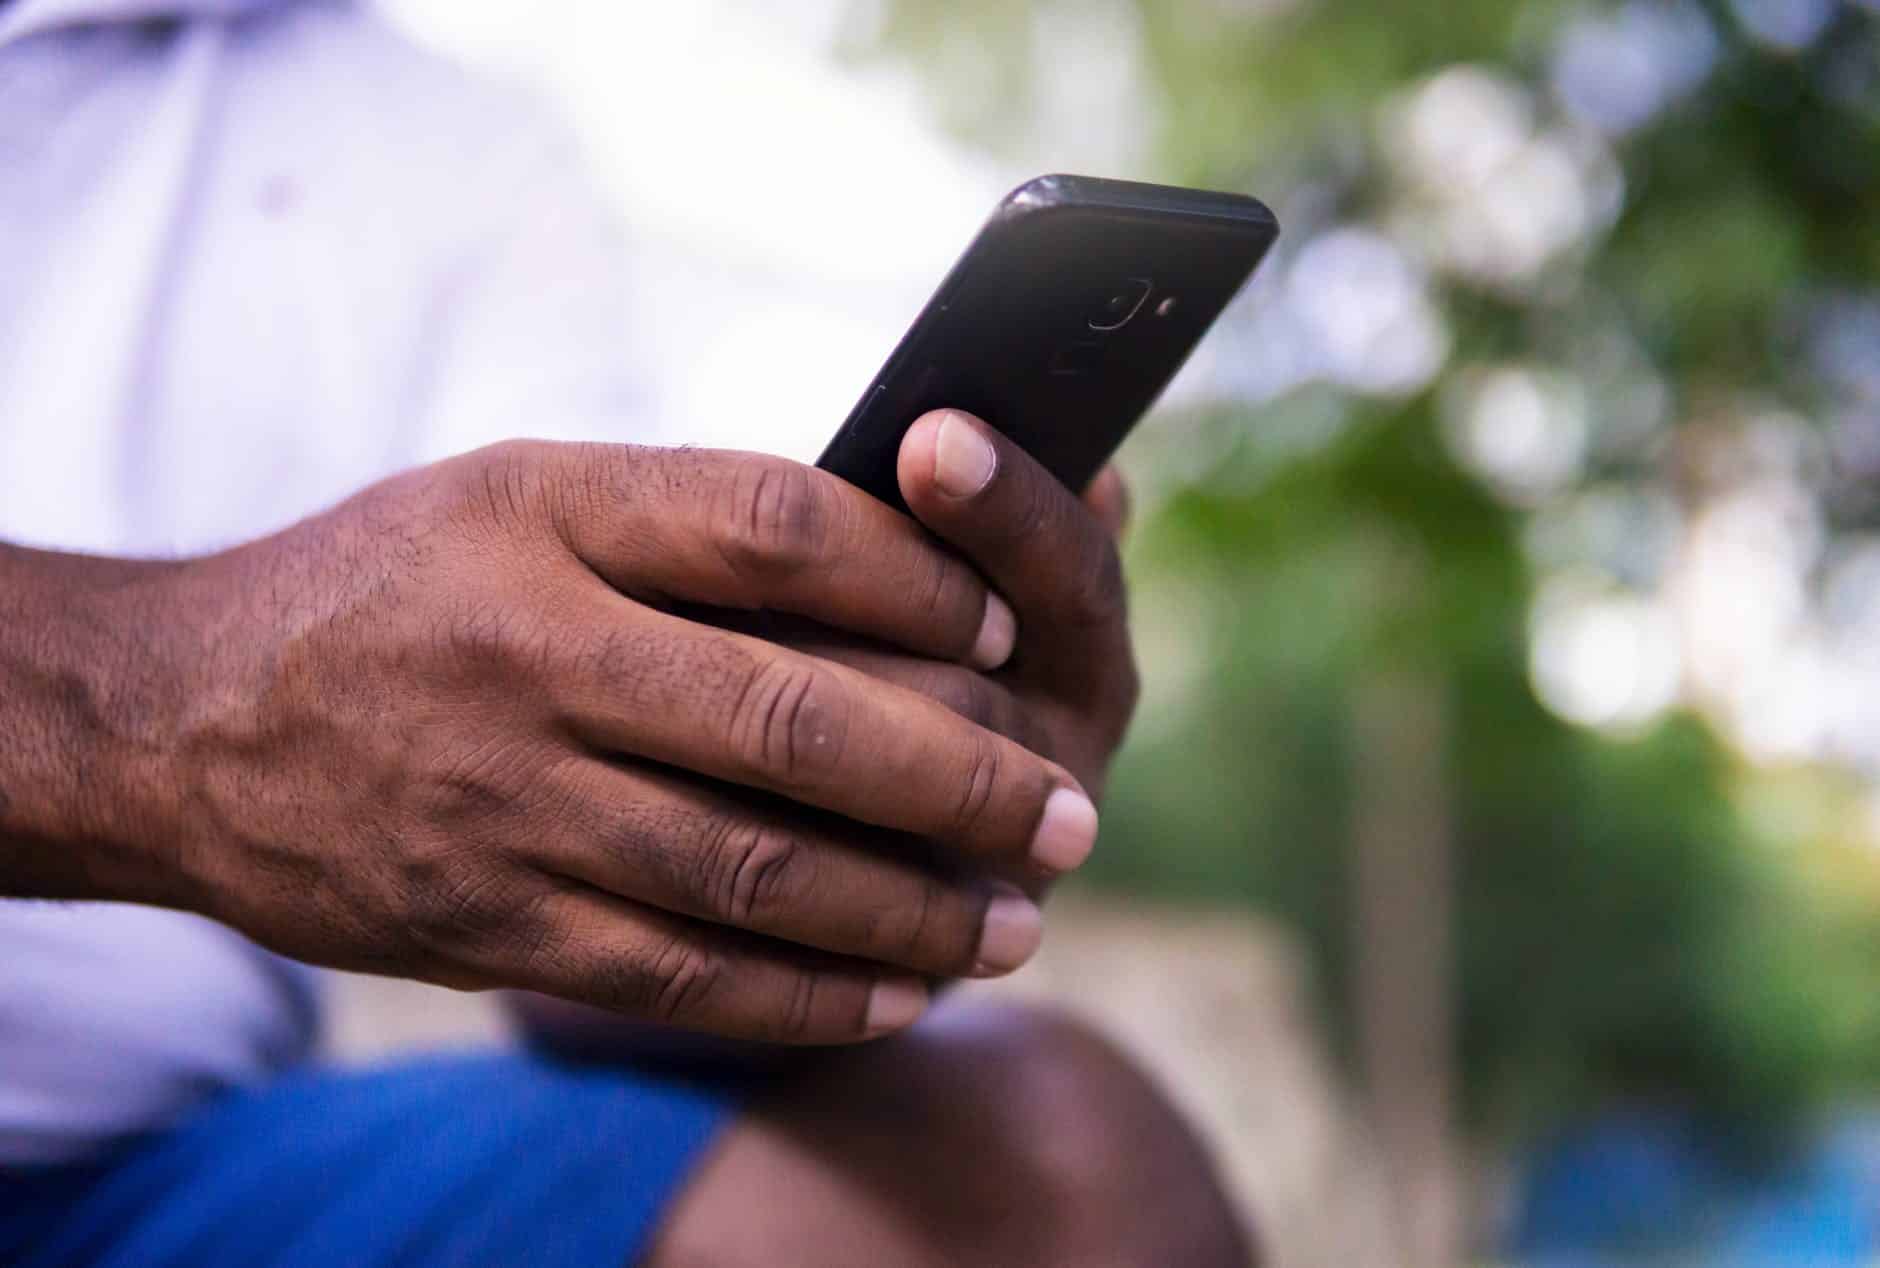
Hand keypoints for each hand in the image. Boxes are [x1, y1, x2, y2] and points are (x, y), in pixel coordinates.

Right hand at [106, 442, 1100, 1041]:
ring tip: (1014, 924)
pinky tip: (895, 995)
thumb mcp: (521, 493)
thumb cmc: (395, 583)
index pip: (775, 530)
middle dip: (959, 777)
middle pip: (793, 716)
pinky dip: (804, 993)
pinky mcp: (489, 922)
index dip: (916, 577)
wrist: (187, 722)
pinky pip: (676, 973)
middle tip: (1068, 814)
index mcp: (548, 516)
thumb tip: (913, 555)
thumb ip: (693, 515)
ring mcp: (506, 802)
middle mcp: (529, 654)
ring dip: (909, 909)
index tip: (1006, 628)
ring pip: (753, 870)